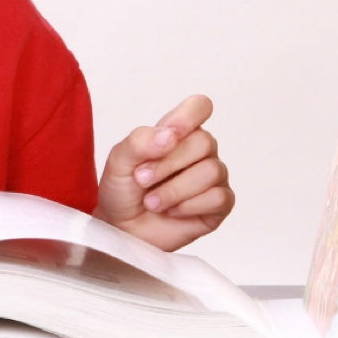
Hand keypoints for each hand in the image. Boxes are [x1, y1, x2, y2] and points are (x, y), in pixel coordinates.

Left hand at [94, 95, 233, 250]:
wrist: (122, 230)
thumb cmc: (123, 191)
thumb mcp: (118, 160)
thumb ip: (140, 141)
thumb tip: (169, 136)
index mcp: (178, 132)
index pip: (199, 107)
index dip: (188, 117)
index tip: (169, 134)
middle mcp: (200, 151)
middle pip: (204, 142)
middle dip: (168, 165)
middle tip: (143, 179)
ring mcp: (212, 177)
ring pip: (212, 171)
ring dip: (175, 190)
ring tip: (153, 202)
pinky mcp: (219, 204)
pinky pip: (218, 198)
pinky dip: (188, 207)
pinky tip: (172, 211)